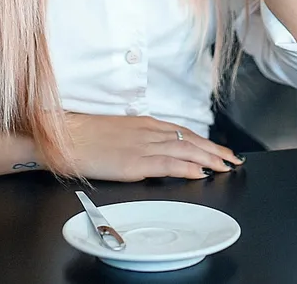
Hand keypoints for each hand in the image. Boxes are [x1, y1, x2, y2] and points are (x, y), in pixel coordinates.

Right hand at [63, 113, 242, 181]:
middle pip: (189, 139)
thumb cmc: (83, 135)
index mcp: (143, 123)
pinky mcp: (134, 162)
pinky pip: (167, 164)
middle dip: (214, 150)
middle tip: (233, 159)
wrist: (63, 136)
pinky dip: (187, 168)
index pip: (182, 131)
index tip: (219, 148)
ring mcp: (141, 146)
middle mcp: (147, 131)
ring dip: (208, 158)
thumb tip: (152, 146)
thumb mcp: (115, 131)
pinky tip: (200, 173)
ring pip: (184, 150)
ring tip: (225, 166)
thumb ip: (136, 137)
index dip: (204, 140)